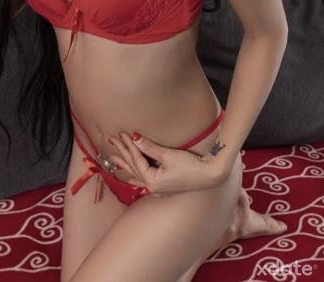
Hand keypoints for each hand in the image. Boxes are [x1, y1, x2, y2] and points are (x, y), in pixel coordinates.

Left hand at [108, 131, 226, 196]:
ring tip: (115, 158)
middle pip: (134, 167)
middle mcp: (153, 188)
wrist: (210, 175)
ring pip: (138, 174)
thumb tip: (134, 138)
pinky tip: (130, 176)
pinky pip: (145, 180)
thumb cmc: (191, 165)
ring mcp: (158, 189)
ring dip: (127, 164)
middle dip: (123, 153)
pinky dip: (136, 175)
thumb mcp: (168, 155)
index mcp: (152, 181)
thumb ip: (149, 147)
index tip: (122, 134)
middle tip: (112, 141)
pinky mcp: (164, 187)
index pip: (136, 160)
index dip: (128, 146)